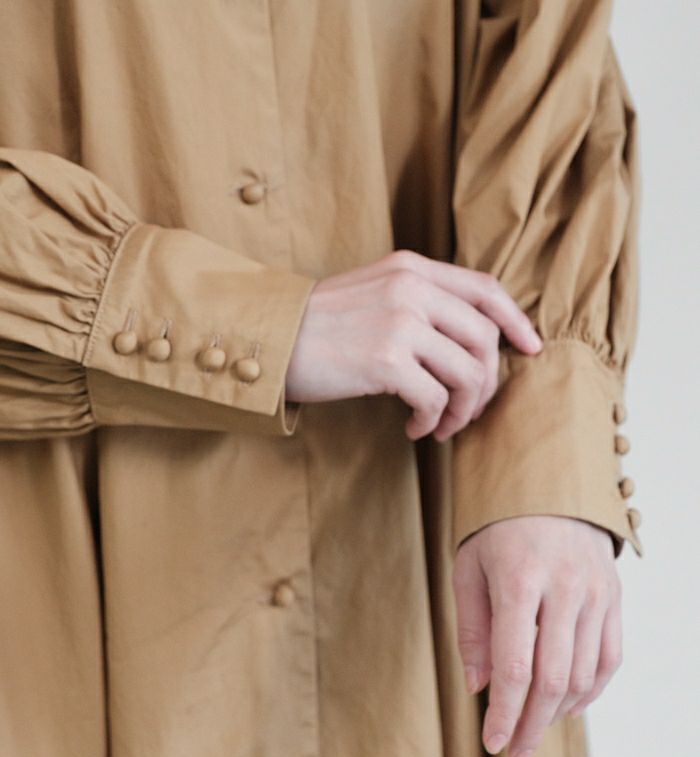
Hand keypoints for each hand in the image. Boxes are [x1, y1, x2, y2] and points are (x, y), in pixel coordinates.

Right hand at [286, 249, 541, 440]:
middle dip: (485, 384)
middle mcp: (411, 288)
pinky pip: (435, 398)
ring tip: (439, 425)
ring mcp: (400, 321)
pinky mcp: (386, 359)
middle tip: (466, 411)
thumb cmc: (318, 326)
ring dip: (461, 410)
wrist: (268, 339)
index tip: (530, 349)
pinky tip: (413, 428)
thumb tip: (468, 341)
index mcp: (412, 268)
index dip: (515, 321)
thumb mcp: (372, 293)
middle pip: (484, 339)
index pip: (485, 289)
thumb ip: (418, 301)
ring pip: (468, 372)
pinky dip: (432, 420)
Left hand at [452, 516, 621, 756]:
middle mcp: (565, 589)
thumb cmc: (497, 529)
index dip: (503, 713)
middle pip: (553, 680)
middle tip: (513, 752)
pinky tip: (568, 708)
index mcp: (520, 581)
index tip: (491, 743)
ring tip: (532, 729)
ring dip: (558, 714)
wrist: (550, 484)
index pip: (514, 667)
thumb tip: (478, 687)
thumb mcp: (468, 569)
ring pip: (584, 675)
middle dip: (530, 725)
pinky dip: (591, 691)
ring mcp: (597, 593)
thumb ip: (473, 629)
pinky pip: (609, 658)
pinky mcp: (615, 597)